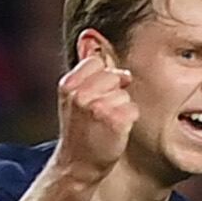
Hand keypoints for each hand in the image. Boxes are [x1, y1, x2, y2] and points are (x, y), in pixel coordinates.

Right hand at [54, 42, 136, 178]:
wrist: (77, 165)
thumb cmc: (78, 130)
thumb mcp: (72, 97)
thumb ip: (84, 70)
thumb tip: (90, 36)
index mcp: (69, 84)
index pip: (96, 63)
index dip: (103, 77)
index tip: (99, 94)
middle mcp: (81, 93)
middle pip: (113, 76)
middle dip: (113, 92)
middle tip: (102, 113)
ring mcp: (98, 106)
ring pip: (124, 93)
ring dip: (121, 107)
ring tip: (106, 123)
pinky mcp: (115, 119)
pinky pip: (132, 108)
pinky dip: (129, 120)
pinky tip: (116, 131)